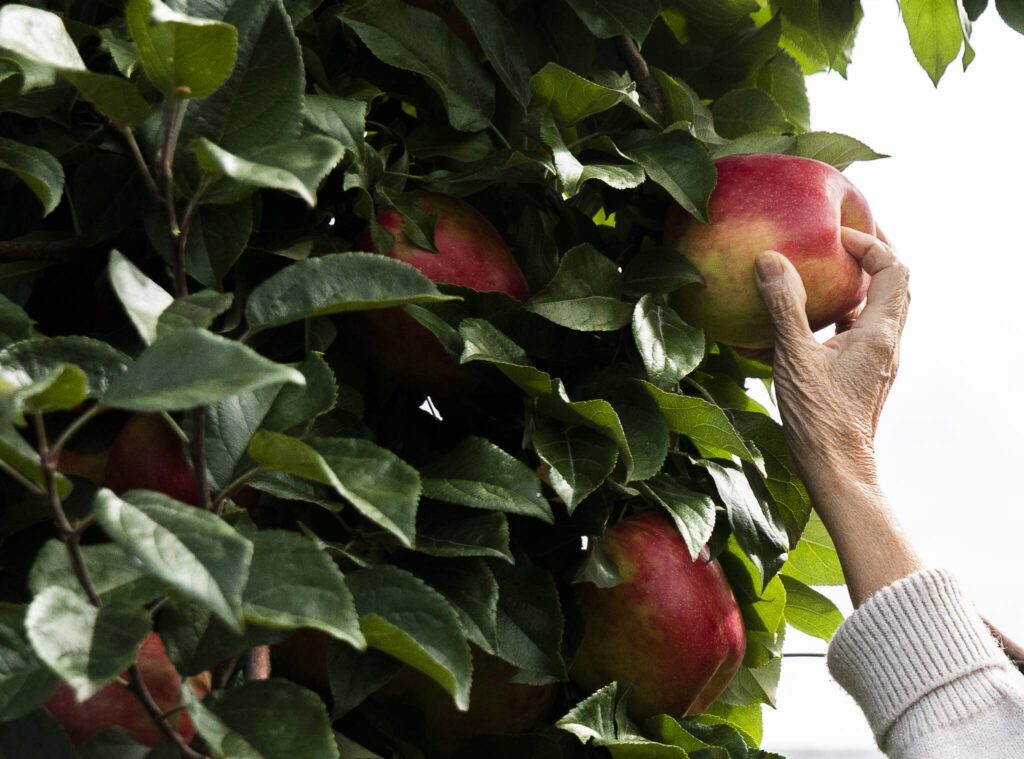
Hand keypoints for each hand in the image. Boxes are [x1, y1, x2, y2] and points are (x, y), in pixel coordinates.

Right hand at [753, 227, 909, 489]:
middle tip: (840, 240)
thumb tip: (771, 260)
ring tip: (824, 272)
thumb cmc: (818, 420)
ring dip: (857, 286)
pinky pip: (860, 332)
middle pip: (894, 285)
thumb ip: (783, 308)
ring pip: (879, 309)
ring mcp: (878, 361)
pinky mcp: (864, 375)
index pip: (894, 270)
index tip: (836, 238)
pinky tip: (809, 321)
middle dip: (872, 257)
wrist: (836, 470)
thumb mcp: (793, 359)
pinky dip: (842, 315)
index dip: (871, 244)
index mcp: (879, 333)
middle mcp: (887, 343)